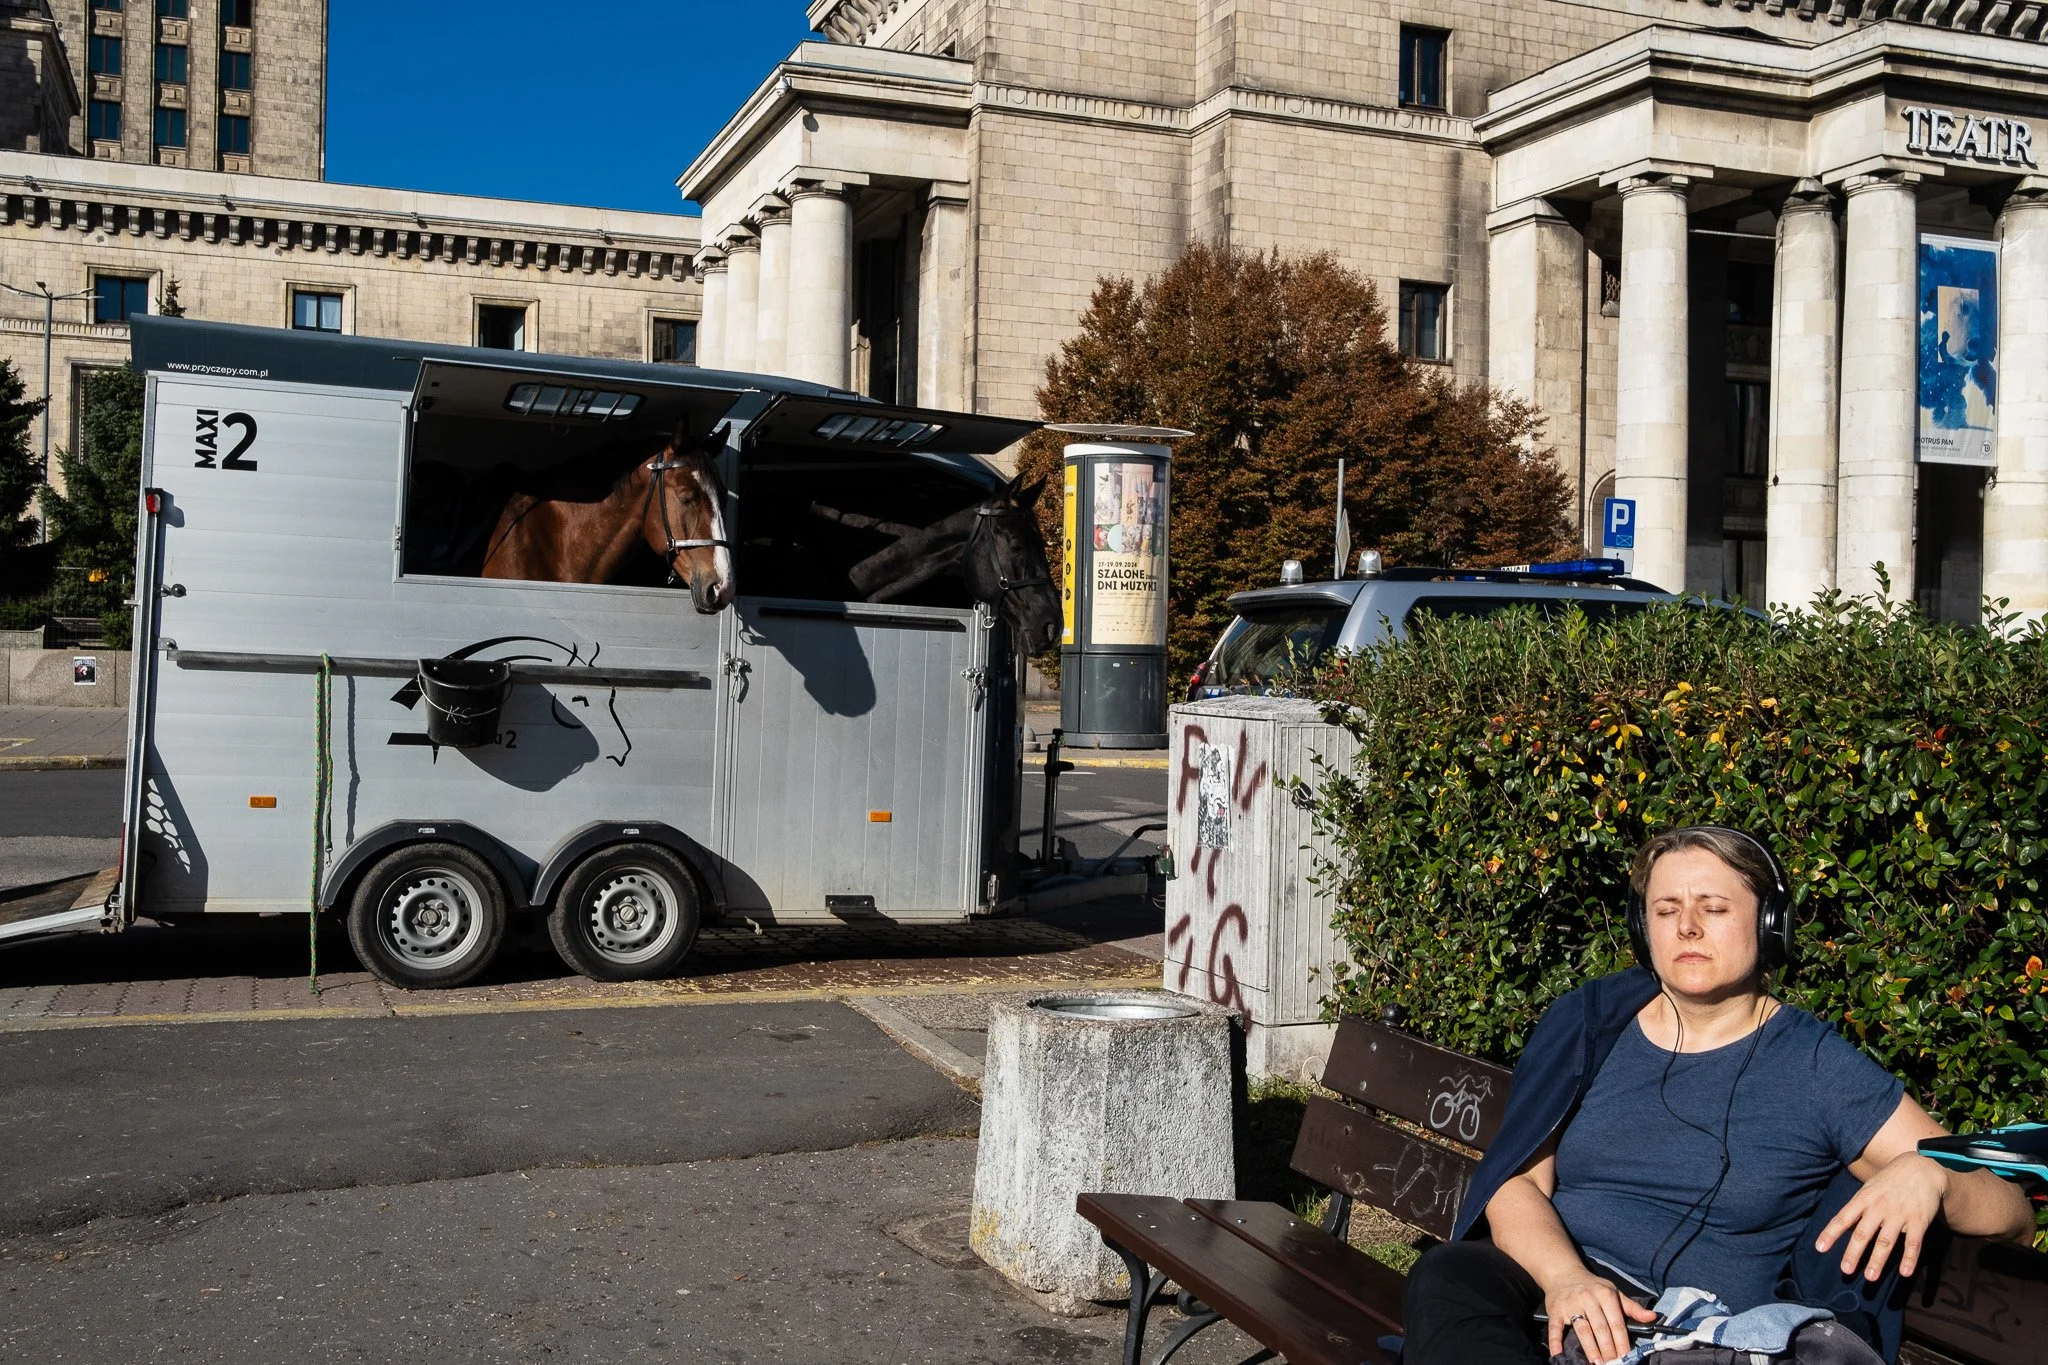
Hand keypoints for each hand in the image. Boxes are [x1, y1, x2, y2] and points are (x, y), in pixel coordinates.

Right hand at [1543, 1272, 1658, 1363]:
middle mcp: (1588, 1299)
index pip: (1616, 1323)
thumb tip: (1653, 1317)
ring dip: (1590, 1348)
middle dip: (1608, 1349)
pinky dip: (1555, 1342)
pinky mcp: (1555, 1311)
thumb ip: (1633, 1307)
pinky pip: (1556, 1328)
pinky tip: (1558, 1354)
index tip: (1626, 1357)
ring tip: (1596, 1363)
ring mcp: (1570, 1305)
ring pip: (1582, 1329)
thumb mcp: (1614, 1292)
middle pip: (1600, 1328)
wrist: (1563, 1273)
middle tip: (1612, 1364)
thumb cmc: (1592, 1286)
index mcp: (1605, 1295)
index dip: (1622, 1342)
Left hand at [1815, 1151, 1949, 1280]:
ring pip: (1886, 1240)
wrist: (1922, 1168)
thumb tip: (1842, 1226)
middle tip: (1846, 1270)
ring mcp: (1899, 1214)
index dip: (1830, 1233)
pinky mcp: (1919, 1220)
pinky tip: (1905, 1273)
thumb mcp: (1869, 1188)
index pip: (1843, 1218)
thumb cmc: (1889, 1181)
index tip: (1820, 1248)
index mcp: (1863, 1198)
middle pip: (1863, 1233)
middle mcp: (1879, 1207)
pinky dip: (1910, 1258)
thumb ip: (1858, 1207)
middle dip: (1853, 1252)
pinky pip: (1914, 1242)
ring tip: (1870, 1278)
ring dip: (1878, 1260)